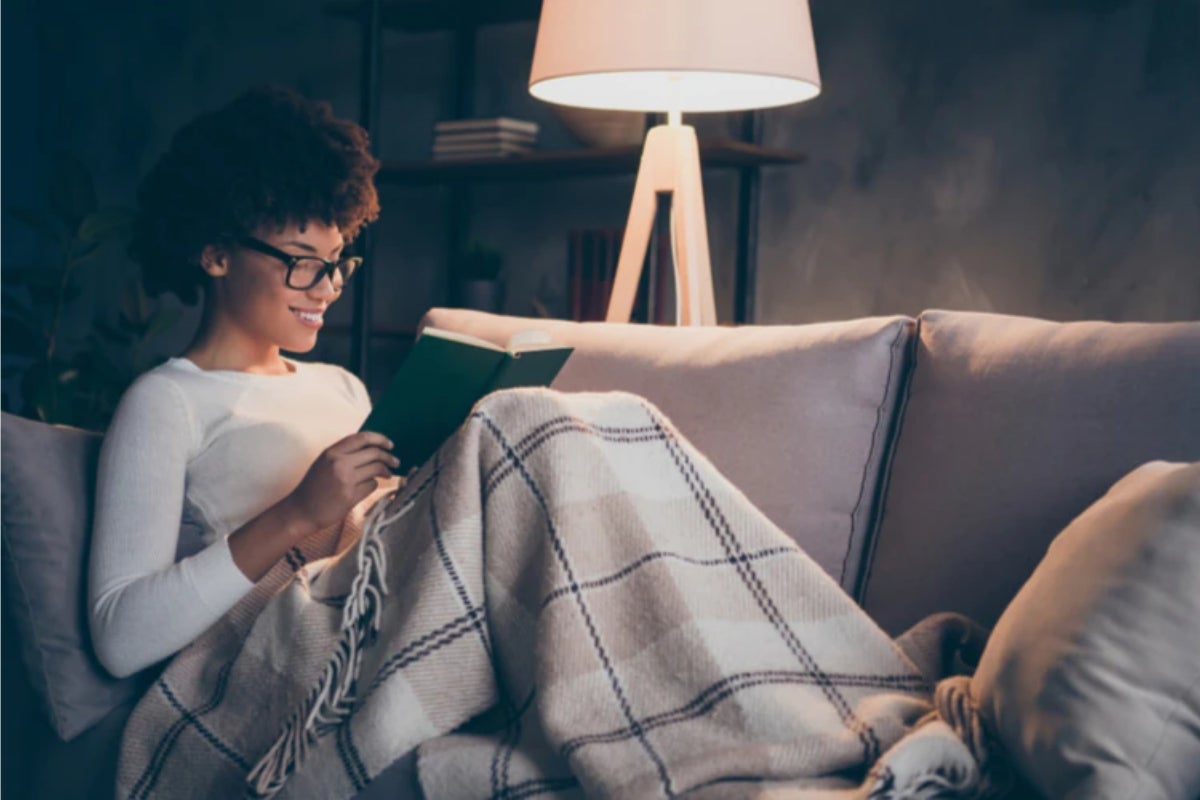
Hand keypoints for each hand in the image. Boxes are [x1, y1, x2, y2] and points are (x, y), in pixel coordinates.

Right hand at [282, 432, 400, 530]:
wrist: (301, 510)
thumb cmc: (314, 486)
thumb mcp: (324, 462)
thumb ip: (344, 453)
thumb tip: (372, 448)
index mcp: (332, 452)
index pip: (362, 438)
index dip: (380, 439)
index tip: (389, 444)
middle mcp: (339, 463)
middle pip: (374, 453)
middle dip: (389, 457)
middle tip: (395, 461)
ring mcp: (345, 480)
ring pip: (376, 469)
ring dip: (385, 471)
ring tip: (388, 474)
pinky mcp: (350, 496)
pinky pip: (371, 485)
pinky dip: (373, 485)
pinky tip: (368, 487)